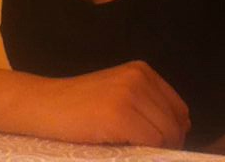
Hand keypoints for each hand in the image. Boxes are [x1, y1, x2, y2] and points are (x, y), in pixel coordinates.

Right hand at [0, 60, 190, 148]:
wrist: (43, 105)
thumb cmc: (79, 107)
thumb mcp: (118, 93)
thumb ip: (147, 104)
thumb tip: (181, 129)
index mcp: (142, 71)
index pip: (179, 108)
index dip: (173, 132)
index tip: (157, 146)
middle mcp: (140, 77)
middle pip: (175, 123)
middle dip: (167, 145)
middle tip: (143, 153)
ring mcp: (130, 94)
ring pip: (166, 134)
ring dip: (155, 151)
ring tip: (131, 151)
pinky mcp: (119, 115)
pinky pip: (150, 143)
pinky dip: (144, 154)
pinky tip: (123, 151)